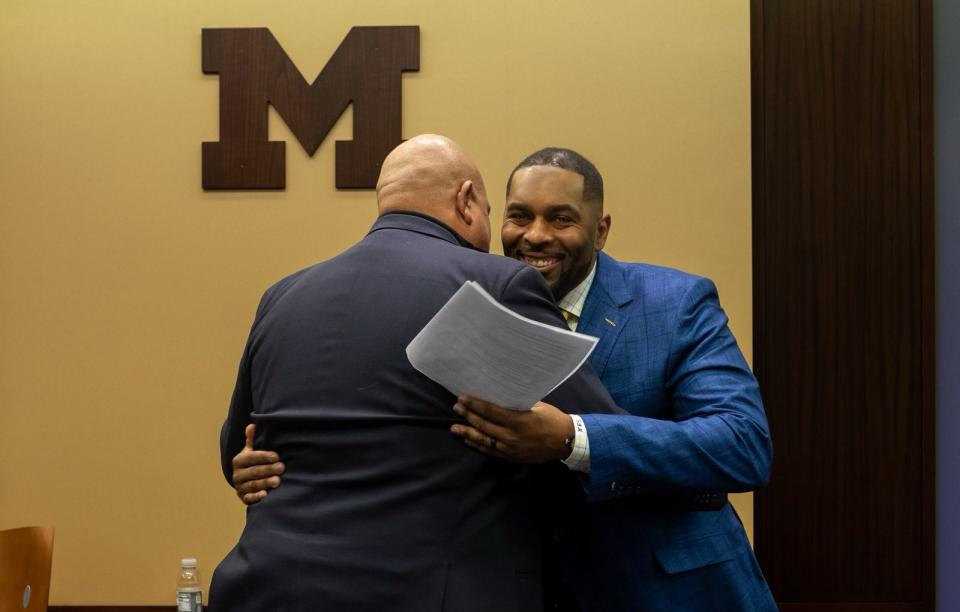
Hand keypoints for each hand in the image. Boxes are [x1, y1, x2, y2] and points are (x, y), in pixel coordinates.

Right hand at [232, 424, 283, 504]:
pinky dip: (256, 497)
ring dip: (265, 483)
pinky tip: (265, 495)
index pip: (251, 457)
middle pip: (253, 471)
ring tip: (277, 481)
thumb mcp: (252, 450)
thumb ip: (252, 440)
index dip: (263, 456)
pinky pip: (249, 498)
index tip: (276, 456)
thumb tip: (252, 425)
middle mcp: (237, 474)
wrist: (247, 481)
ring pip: (252, 485)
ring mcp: (240, 487)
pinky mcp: (244, 498)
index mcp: (239, 460)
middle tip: (281, 467)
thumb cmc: (254, 462)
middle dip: (268, 469)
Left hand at [450, 395, 574, 463]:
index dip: (475, 404)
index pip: (491, 411)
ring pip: (484, 440)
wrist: (566, 442)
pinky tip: (469, 440)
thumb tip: (501, 394)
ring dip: (468, 433)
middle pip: (484, 425)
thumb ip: (518, 403)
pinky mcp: (512, 457)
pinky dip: (478, 446)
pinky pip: (491, 452)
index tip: (462, 398)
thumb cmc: (553, 419)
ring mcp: (511, 449)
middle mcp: (512, 436)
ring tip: (454, 427)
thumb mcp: (537, 406)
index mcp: (519, 420)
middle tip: (456, 408)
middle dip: (468, 416)